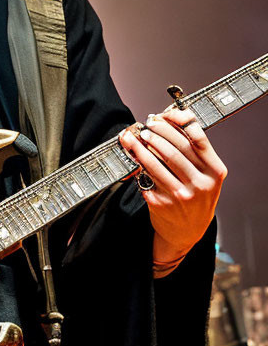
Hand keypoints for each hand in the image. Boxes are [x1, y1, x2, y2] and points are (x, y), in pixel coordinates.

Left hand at [119, 106, 226, 274]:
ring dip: (139, 146)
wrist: (188, 230)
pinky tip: (131, 157)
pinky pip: (145, 178)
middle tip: (144, 126)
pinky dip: (136, 165)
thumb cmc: (195, 193)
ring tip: (131, 137)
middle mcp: (201, 184)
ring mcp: (181, 196)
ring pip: (155, 163)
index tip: (162, 116)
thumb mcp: (205, 173)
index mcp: (215, 171)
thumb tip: (169, 118)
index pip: (197, 138)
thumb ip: (193, 149)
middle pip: (174, 149)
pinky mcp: (162, 204)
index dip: (177, 122)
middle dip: (155, 133)